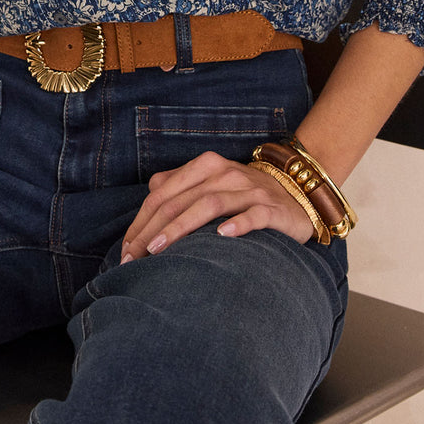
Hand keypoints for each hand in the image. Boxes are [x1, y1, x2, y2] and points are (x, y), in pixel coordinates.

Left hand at [119, 150, 315, 262]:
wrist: (297, 193)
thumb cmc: (244, 195)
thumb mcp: (209, 184)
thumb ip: (179, 187)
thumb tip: (147, 202)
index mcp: (204, 166)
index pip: (163, 193)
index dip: (141, 221)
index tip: (126, 251)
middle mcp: (225, 173)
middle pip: (180, 199)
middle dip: (152, 229)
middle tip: (134, 257)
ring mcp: (249, 189)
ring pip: (209, 204)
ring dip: (180, 227)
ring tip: (159, 249)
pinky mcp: (272, 208)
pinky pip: (253, 214)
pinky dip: (237, 224)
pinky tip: (221, 236)